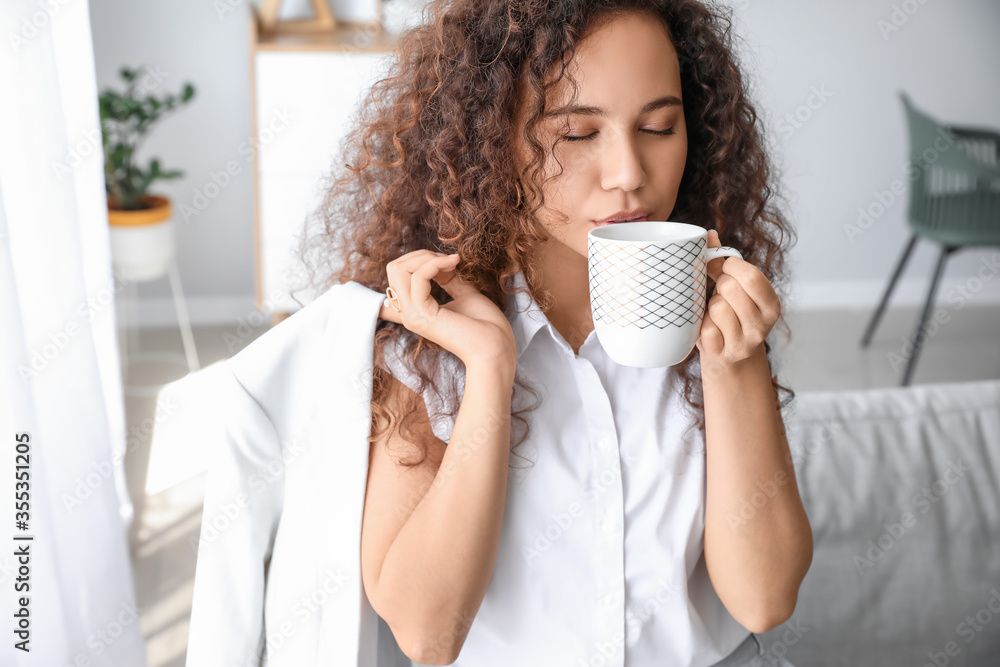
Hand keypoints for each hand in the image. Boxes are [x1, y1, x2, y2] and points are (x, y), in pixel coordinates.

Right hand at [380, 250, 516, 371]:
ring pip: (399, 270)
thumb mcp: (464, 293)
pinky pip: (417, 277)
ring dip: (427, 257)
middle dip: (421, 255)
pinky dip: (436, 263)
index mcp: (416, 310)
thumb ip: (448, 277)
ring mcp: (412, 315)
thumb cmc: (485, 326)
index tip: (447, 262)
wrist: (496, 348)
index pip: (398, 276)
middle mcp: (408, 313)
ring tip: (452, 261)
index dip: (420, 261)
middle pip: (395, 269)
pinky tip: (454, 263)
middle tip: (448, 260)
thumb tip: (438, 260)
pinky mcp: (422, 314)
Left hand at [696, 230, 779, 369]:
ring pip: (718, 308)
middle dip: (719, 286)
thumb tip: (708, 234)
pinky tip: (710, 329)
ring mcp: (744, 344)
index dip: (731, 266)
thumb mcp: (733, 287)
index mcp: (771, 305)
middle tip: (719, 293)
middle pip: (731, 289)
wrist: (727, 356)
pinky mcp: (724, 355)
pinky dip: (703, 326)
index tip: (724, 267)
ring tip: (715, 314)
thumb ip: (722, 261)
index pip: (752, 276)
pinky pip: (706, 329)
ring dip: (710, 307)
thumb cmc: (729, 314)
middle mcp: (763, 326)